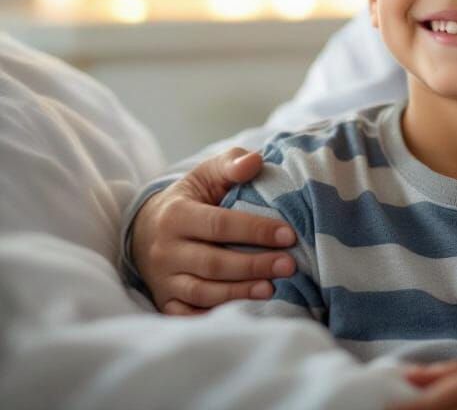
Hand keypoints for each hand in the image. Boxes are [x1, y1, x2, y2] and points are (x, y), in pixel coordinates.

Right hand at [130, 147, 295, 314]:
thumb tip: (255, 161)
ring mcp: (163, 279)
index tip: (288, 234)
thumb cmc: (190, 197)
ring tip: (272, 288)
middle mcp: (165, 250)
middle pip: (213, 263)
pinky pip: (188, 315)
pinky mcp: (164, 301)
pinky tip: (243, 311)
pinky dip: (214, 316)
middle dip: (254, 265)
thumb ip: (231, 163)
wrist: (146, 229)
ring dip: (239, 292)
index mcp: (176, 215)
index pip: (219, 225)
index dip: (255, 230)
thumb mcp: (206, 174)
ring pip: (203, 292)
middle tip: (289, 265)